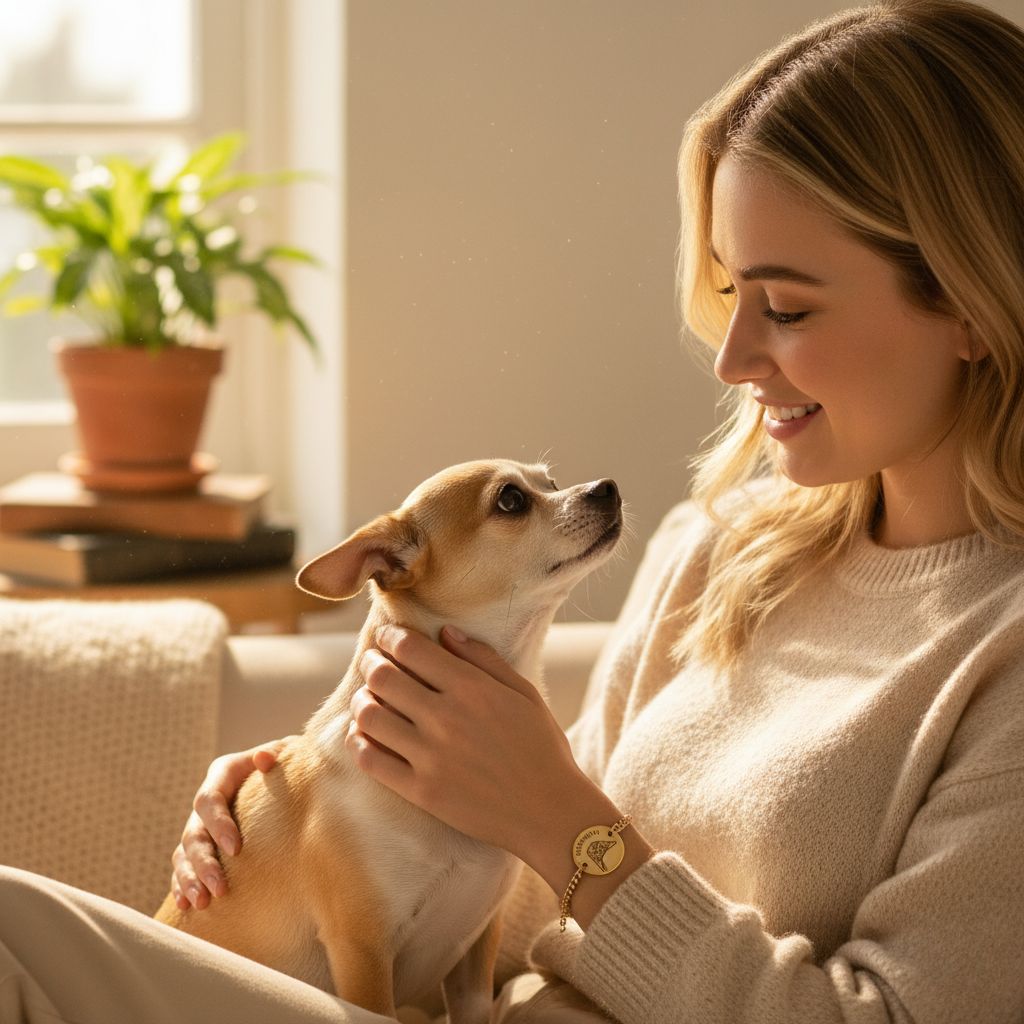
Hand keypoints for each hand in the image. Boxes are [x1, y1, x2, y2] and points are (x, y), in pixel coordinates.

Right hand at [170, 737, 291, 909]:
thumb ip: (277, 754)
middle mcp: (208, 801)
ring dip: (190, 880)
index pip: (209, 799)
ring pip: (183, 854)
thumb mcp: (288, 752)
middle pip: (193, 833)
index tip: (236, 849)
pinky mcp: (201, 847)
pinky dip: (181, 886)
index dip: (218, 824)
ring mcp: (201, 825)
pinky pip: (182, 868)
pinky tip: (186, 905)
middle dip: (204, 863)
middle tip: (220, 888)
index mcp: (224, 773)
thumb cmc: (291, 765)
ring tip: (202, 903)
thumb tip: (264, 759)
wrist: (290, 778)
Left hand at [348, 625, 618, 874]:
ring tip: (367, 698)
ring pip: (370, 716)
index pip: (411, 650)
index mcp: (472, 689)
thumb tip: (445, 632)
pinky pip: (371, 761)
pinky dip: (358, 742)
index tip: (388, 637)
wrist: (550, 813)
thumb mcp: (524, 692)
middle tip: (372, 662)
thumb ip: (483, 659)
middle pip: (383, 678)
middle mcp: (446, 719)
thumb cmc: (542, 748)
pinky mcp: (421, 792)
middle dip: (371, 663)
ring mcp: (431, 757)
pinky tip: (363, 735)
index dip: (391, 637)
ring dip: (362, 701)